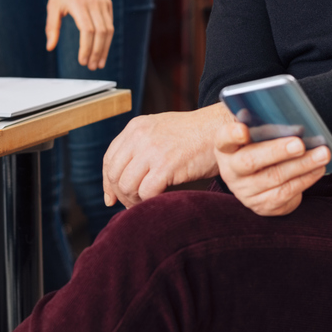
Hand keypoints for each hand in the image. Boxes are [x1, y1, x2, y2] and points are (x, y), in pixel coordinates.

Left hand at [46, 0, 113, 69]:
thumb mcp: (53, 6)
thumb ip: (52, 28)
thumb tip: (50, 47)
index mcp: (79, 5)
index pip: (88, 31)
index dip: (87, 48)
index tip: (82, 61)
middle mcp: (93, 4)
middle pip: (101, 33)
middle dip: (97, 53)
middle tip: (92, 66)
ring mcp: (103, 4)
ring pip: (109, 31)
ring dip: (104, 49)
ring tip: (99, 62)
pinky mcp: (108, 4)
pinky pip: (110, 25)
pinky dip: (107, 39)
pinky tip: (102, 49)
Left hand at [103, 104, 234, 207]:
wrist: (223, 130)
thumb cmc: (196, 135)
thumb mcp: (161, 131)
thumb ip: (140, 148)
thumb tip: (120, 180)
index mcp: (136, 127)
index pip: (110, 159)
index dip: (108, 182)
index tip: (112, 198)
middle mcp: (140, 136)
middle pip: (115, 174)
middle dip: (120, 195)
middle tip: (132, 204)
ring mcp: (152, 150)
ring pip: (126, 185)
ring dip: (133, 200)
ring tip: (146, 204)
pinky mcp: (166, 165)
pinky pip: (146, 192)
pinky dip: (148, 202)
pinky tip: (158, 202)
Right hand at [214, 122, 328, 216]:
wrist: (255, 177)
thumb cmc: (259, 145)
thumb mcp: (255, 132)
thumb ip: (264, 124)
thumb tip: (291, 121)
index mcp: (226, 147)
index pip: (224, 138)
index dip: (232, 134)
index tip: (243, 130)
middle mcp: (231, 171)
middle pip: (250, 162)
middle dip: (277, 151)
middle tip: (300, 144)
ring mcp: (245, 192)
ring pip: (274, 179)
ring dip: (302, 166)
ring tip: (322, 154)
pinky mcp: (262, 206)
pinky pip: (286, 195)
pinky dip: (305, 181)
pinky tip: (318, 169)